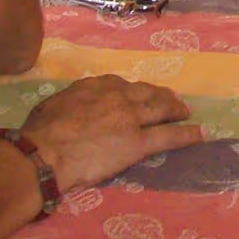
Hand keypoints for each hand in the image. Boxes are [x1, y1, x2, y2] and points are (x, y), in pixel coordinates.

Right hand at [21, 75, 203, 193]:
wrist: (42, 153)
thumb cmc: (39, 132)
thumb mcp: (55, 104)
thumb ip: (72, 102)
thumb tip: (73, 107)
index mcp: (97, 86)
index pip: (123, 85)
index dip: (136, 91)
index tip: (141, 94)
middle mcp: (118, 96)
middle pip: (147, 93)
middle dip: (162, 95)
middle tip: (173, 99)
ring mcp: (130, 118)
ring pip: (161, 109)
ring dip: (176, 109)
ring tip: (186, 112)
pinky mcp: (137, 142)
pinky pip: (167, 136)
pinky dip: (185, 134)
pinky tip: (198, 134)